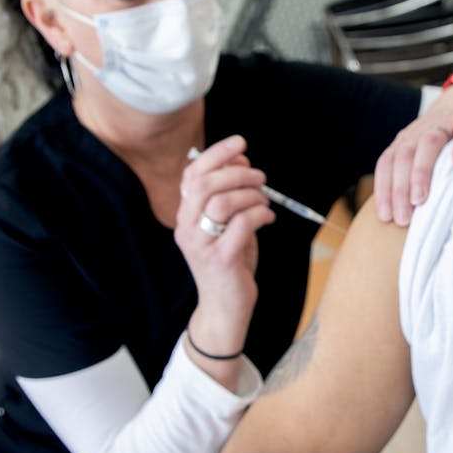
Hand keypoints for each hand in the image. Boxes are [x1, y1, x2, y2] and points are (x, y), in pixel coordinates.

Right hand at [176, 136, 274, 358]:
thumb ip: (229, 195)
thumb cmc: (228, 262)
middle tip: (259, 177)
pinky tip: (267, 219)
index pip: (192, 175)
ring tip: (264, 202)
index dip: (216, 154)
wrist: (224, 308)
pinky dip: (260, 215)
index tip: (240, 144)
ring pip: (222, 202)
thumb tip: (242, 161)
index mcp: (185, 216)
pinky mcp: (220, 259)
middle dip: (236, 172)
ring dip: (251, 195)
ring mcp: (201, 244)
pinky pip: (242, 224)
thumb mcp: (225, 225)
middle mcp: (186, 228)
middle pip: (204, 184)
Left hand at [373, 82, 452, 225]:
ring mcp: (444, 124)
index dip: (384, 190)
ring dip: (422, 171)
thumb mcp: (420, 152)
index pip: (387, 164)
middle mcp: (419, 132)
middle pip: (404, 157)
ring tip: (421, 198)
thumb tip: (400, 216)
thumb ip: (410, 175)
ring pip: (429, 144)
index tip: (385, 217)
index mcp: (404, 141)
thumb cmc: (441, 138)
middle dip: (400, 189)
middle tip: (403, 217)